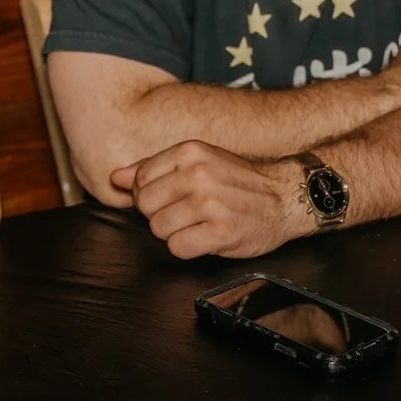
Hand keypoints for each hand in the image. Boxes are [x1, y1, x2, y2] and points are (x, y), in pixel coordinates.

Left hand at [110, 141, 304, 259]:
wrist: (286, 197)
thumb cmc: (239, 182)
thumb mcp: (199, 162)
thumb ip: (154, 168)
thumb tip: (115, 177)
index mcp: (190, 152)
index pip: (140, 180)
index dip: (150, 195)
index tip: (172, 198)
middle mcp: (198, 174)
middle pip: (145, 206)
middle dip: (160, 214)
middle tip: (186, 214)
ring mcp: (209, 203)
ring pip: (158, 229)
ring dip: (176, 233)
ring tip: (199, 224)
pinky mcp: (220, 231)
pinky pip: (178, 248)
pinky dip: (188, 248)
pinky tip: (206, 237)